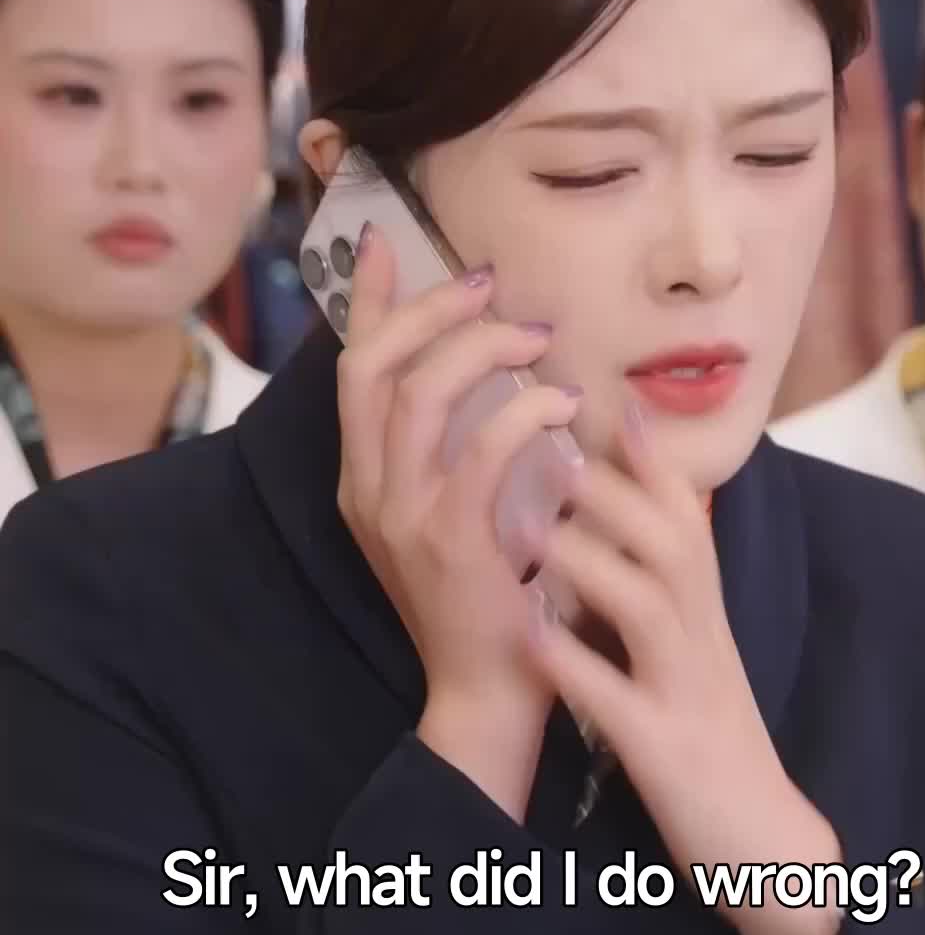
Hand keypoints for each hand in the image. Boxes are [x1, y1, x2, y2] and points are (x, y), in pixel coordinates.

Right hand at [336, 225, 581, 815]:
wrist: (487, 691)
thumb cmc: (489, 597)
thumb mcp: (453, 513)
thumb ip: (456, 446)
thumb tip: (481, 369)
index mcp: (363, 481)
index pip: (353, 370)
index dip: (367, 301)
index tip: (385, 242)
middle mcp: (368, 492)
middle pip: (373, 367)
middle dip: (428, 311)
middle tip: (486, 285)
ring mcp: (402, 517)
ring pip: (420, 396)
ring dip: (481, 351)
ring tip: (537, 338)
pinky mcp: (451, 541)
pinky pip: (479, 451)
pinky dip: (522, 413)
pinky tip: (562, 404)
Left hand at [525, 403, 841, 934]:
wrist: (768, 850)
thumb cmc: (715, 746)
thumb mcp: (698, 660)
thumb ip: (670, 597)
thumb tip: (635, 532)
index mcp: (706, 622)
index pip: (690, 524)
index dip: (657, 464)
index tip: (615, 403)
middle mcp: (705, 645)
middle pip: (676, 548)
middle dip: (619, 495)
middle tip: (554, 445)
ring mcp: (690, 697)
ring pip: (652, 611)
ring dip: (595, 565)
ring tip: (532, 529)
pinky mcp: (667, 753)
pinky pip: (621, 704)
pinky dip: (578, 669)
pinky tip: (532, 639)